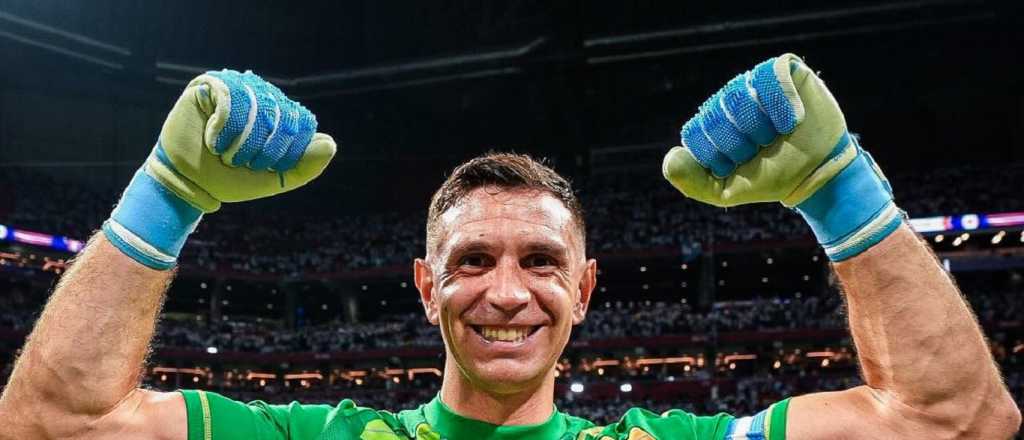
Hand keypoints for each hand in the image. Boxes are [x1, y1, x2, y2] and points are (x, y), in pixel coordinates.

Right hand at [103, 70, 336, 268]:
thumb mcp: (276, 178)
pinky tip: (213, 139)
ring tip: (227, 153)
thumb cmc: (233, 179)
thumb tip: (330, 144)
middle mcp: (262, 95)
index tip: (266, 166)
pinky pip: (230, 98)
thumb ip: (306, 165)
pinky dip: (224, 128)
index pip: (303, 122)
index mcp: (282, 114)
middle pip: (282, 113)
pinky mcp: (211, 84)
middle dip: (263, 147)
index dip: (288, 148)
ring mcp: (238, 86)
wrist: (191, 184)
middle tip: (242, 162)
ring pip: (257, 105)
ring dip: (242, 140)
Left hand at [662, 54, 900, 260]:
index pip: (696, 134)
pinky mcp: (783, 70)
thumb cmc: (770, 179)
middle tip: (764, 149)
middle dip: (743, 141)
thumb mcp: (724, 191)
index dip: (719, 155)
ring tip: (779, 135)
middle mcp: (728, 99)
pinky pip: (770, 75)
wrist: (817, 173)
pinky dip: (782, 103)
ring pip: (742, 95)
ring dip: (762, 125)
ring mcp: (754, 82)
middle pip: (718, 114)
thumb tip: (670, 158)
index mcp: (709, 124)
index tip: (739, 165)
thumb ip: (692, 181)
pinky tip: (793, 120)